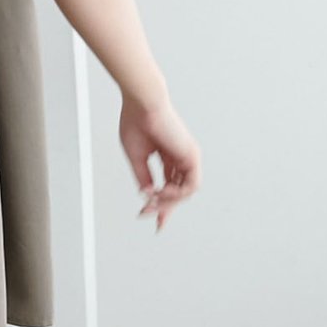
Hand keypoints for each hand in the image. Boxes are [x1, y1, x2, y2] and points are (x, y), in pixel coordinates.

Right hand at [118, 95, 201, 231]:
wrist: (142, 105)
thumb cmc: (135, 123)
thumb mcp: (136, 157)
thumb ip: (143, 177)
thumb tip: (147, 195)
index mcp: (167, 156)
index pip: (168, 186)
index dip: (161, 205)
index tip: (153, 221)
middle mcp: (180, 158)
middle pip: (177, 192)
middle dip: (162, 207)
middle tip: (144, 214)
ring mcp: (188, 157)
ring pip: (185, 192)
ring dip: (168, 202)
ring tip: (152, 201)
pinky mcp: (191, 156)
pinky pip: (191, 185)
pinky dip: (177, 194)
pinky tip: (162, 192)